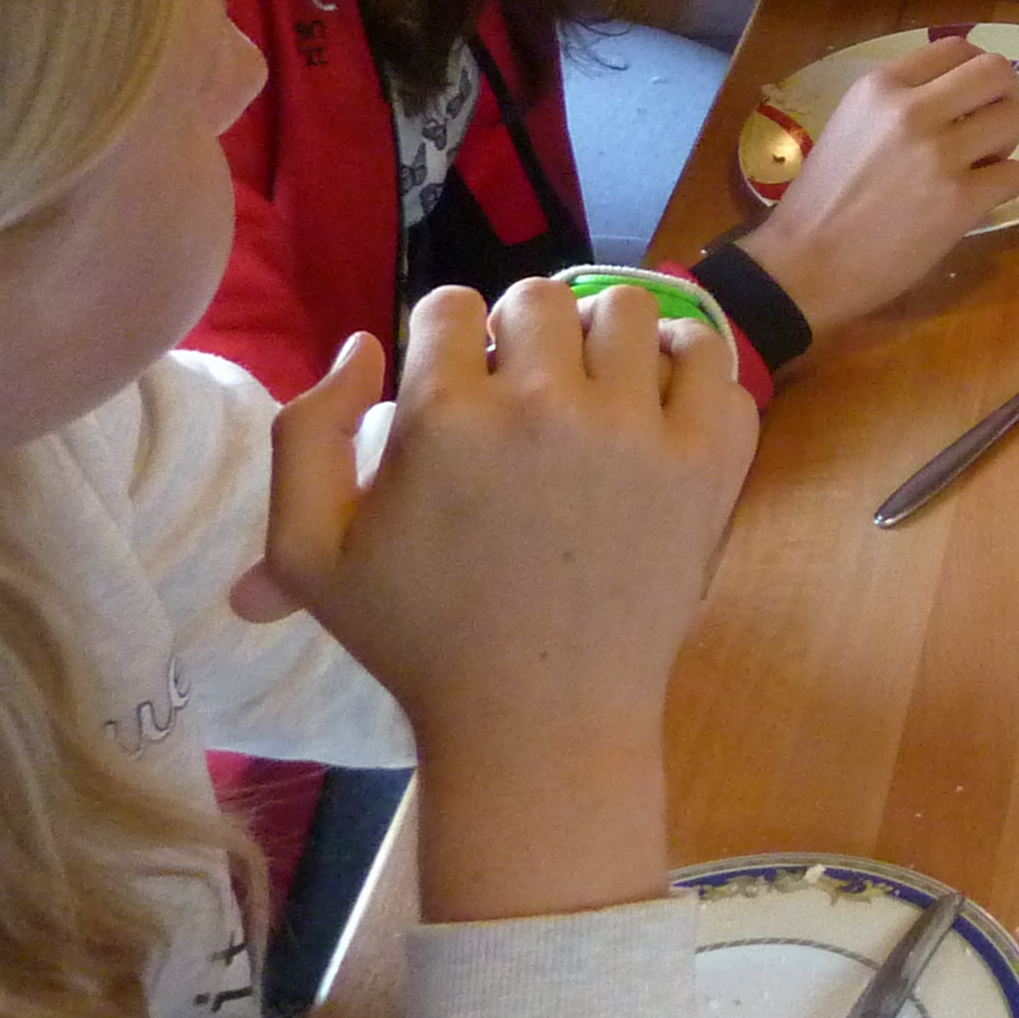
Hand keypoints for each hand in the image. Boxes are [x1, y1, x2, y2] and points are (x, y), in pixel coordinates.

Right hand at [244, 282, 756, 760]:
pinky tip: (653, 404)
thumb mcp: (307, 553)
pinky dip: (686, 369)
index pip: (450, 308)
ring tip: (589, 389)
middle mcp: (548, 408)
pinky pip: (713, 361)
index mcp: (446, 419)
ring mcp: (640, 431)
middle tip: (521, 391)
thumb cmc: (420, 638)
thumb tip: (363, 346)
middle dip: (521, 333)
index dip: (444, 341)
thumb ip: (305, 433)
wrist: (539, 718)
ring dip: (601, 338)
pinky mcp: (709, 461)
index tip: (456, 386)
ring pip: (627, 310)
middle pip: (540, 298)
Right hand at [734, 40, 1018, 342]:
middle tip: (989, 125)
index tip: (974, 94)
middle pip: (997, 72)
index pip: (956, 47)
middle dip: (1003, 97)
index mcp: (880, 86)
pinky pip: (1015, 174)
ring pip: (1014, 119)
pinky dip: (1003, 186)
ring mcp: (939, 154)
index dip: (976, 69)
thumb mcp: (851, 124)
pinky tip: (976, 199)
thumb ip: (899, 101)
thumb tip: (957, 92)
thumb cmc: (822, 200)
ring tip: (978, 165)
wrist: (804, 264)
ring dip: (1005, 143)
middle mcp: (912, 109)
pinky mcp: (960, 199)